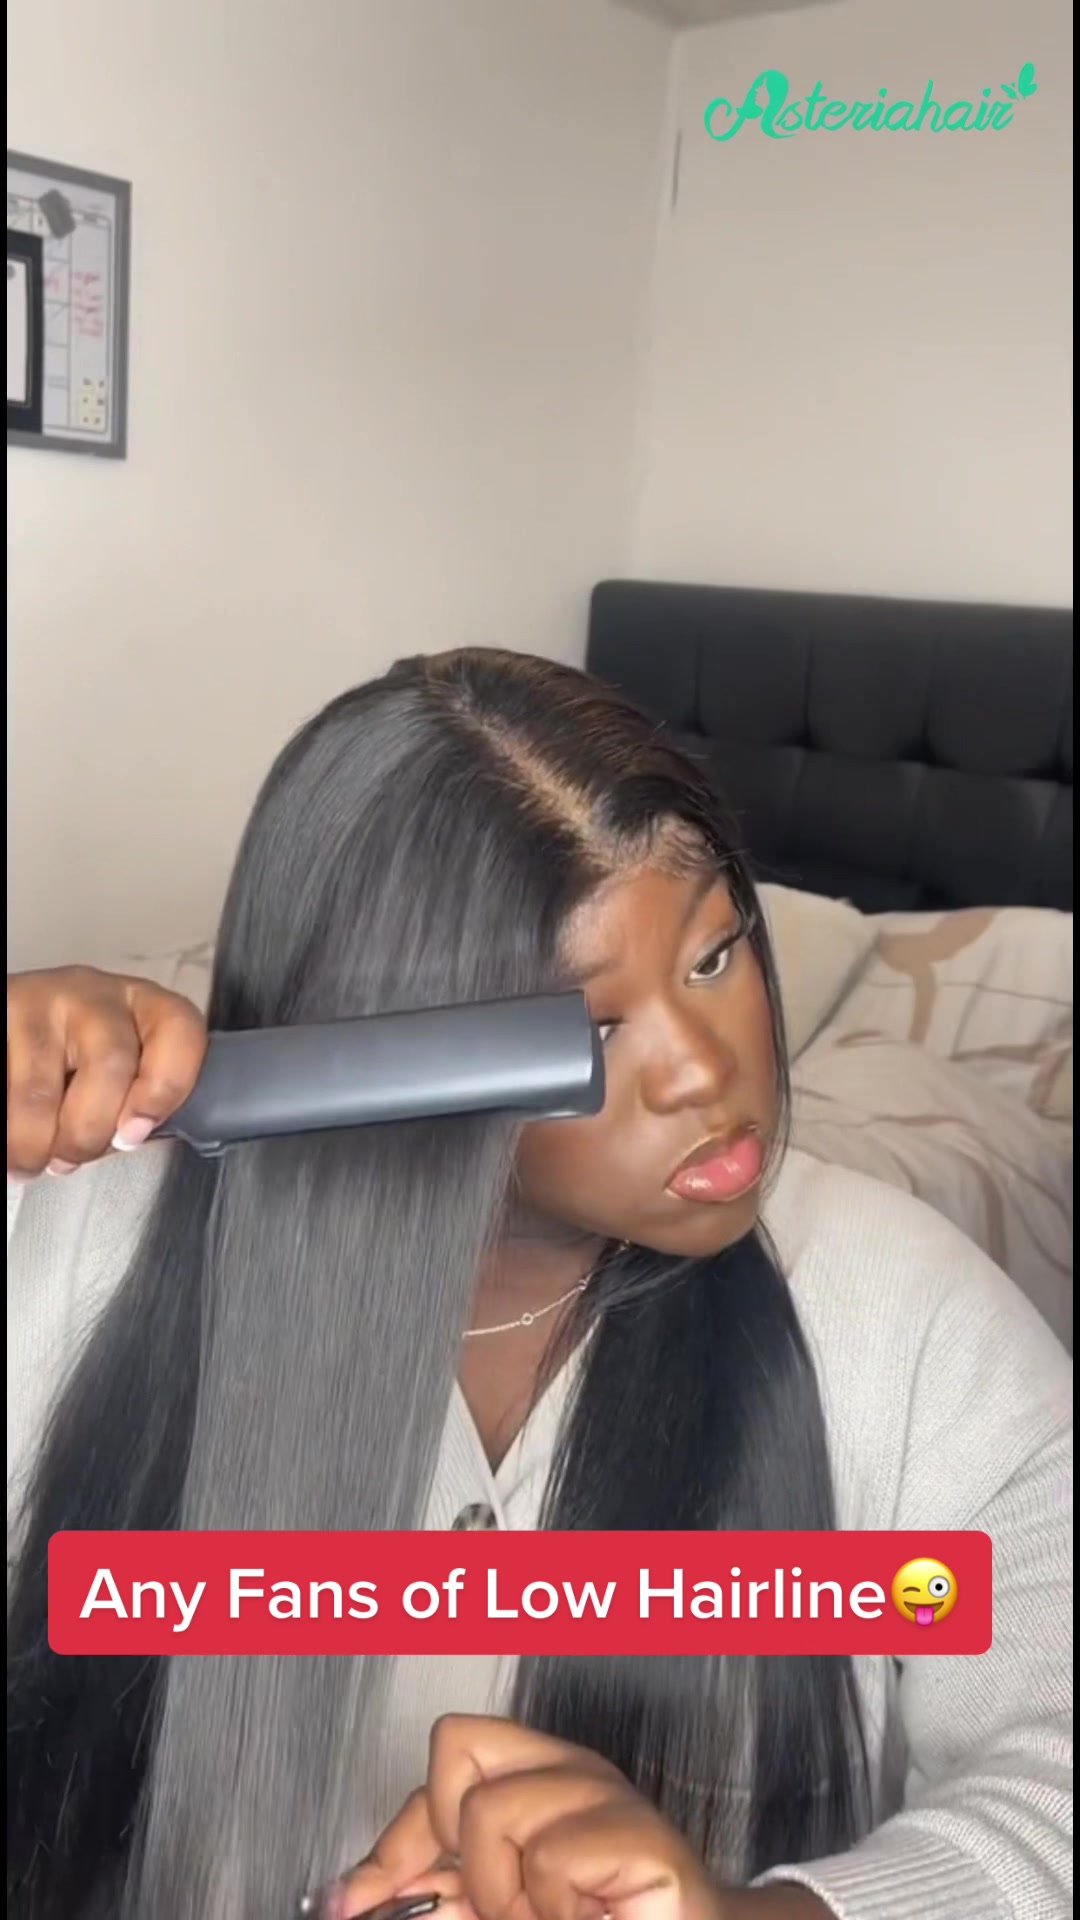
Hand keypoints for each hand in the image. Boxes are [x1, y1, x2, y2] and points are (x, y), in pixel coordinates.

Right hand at [7, 965, 206, 1177]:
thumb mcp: (117, 1073)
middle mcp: (95, 994)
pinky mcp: (0, 1013)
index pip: (179, 1029)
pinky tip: (9, 1142)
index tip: (133, 1135)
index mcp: (144, 1006)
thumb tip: (130, 1137)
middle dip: (88, 1133)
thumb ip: (136, 1101)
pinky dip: (8, 1130)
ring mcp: (41, 1000)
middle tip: (69, 1160)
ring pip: (41, 1089)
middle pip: (110, 1065)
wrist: (10, 1032)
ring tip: (27, 1163)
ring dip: (33, 1142)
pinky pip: (4, 1082)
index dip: (165, 1087)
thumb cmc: (74, 1064)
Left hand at [325, 1716, 827, 1919]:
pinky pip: (550, 1857)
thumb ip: (439, 1893)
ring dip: (505, 1895)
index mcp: (535, 1771)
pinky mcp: (641, 1832)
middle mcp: (569, 1767)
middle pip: (457, 1750)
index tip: (352, 1902)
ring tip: (549, 1917)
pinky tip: (587, 1917)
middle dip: (454, 1848)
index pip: (444, 1754)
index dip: (393, 1836)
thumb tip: (351, 1899)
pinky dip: (552, 1909)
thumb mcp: (498, 1906)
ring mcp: (607, 1792)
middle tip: (495, 1905)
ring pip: (493, 1810)